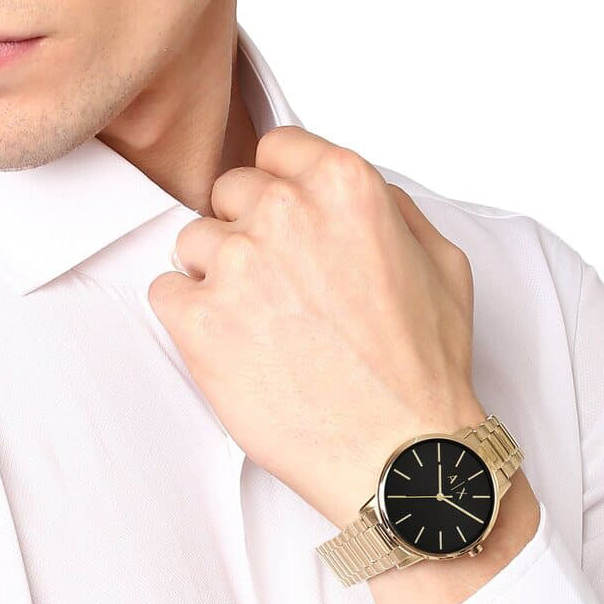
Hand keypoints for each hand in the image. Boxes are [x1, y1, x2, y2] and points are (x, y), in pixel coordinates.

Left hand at [147, 126, 486, 529]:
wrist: (394, 454)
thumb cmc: (420, 371)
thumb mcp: (440, 263)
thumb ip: (388, 209)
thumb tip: (349, 194)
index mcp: (343, 186)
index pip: (274, 149)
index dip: (277, 188)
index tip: (279, 221)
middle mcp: (283, 213)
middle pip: (229, 193)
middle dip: (246, 232)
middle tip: (274, 287)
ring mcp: (235, 266)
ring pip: (193, 243)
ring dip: (216, 277)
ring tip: (256, 326)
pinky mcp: (197, 321)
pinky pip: (164, 292)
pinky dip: (186, 317)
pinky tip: (227, 346)